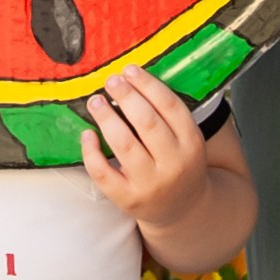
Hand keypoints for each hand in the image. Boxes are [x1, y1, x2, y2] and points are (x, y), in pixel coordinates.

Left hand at [78, 66, 209, 236]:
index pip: (170, 107)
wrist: (183, 210)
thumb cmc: (178, 163)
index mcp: (192, 143)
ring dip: (106, 118)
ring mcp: (150, 184)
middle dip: (126, 97)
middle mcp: (174, 164)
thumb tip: (129, 79)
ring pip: (124, 145)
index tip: (129, 70)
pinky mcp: (128, 199)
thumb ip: (167, 115)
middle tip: (110, 80)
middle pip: (147, 123)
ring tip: (95, 101)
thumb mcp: (187, 140)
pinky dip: (91, 153)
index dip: (148, 85)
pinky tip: (87, 134)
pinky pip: (104, 173)